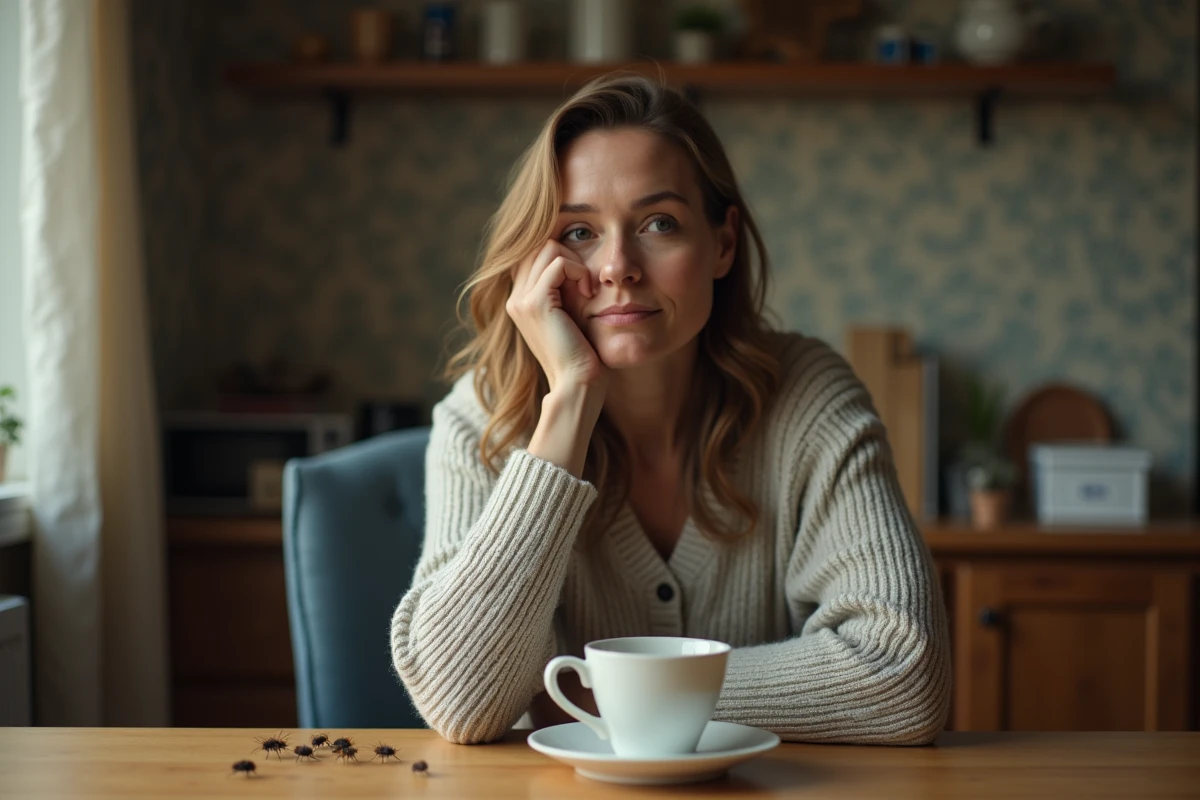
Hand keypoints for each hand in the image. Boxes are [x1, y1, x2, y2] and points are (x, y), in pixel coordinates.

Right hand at [506, 240, 606, 392]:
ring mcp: (521, 300)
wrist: (576, 382)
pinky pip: (559, 264)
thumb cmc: (580, 353)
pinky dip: (579, 271)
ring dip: (576, 263)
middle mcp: (515, 298)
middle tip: (587, 285)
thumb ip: (564, 289)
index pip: (536, 254)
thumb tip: (573, 261)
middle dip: (570, 257)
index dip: (563, 258)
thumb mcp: (569, 314)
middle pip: (540, 246)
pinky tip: (589, 294)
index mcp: (519, 300)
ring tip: (588, 290)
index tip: (583, 282)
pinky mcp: (536, 302)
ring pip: (549, 248)